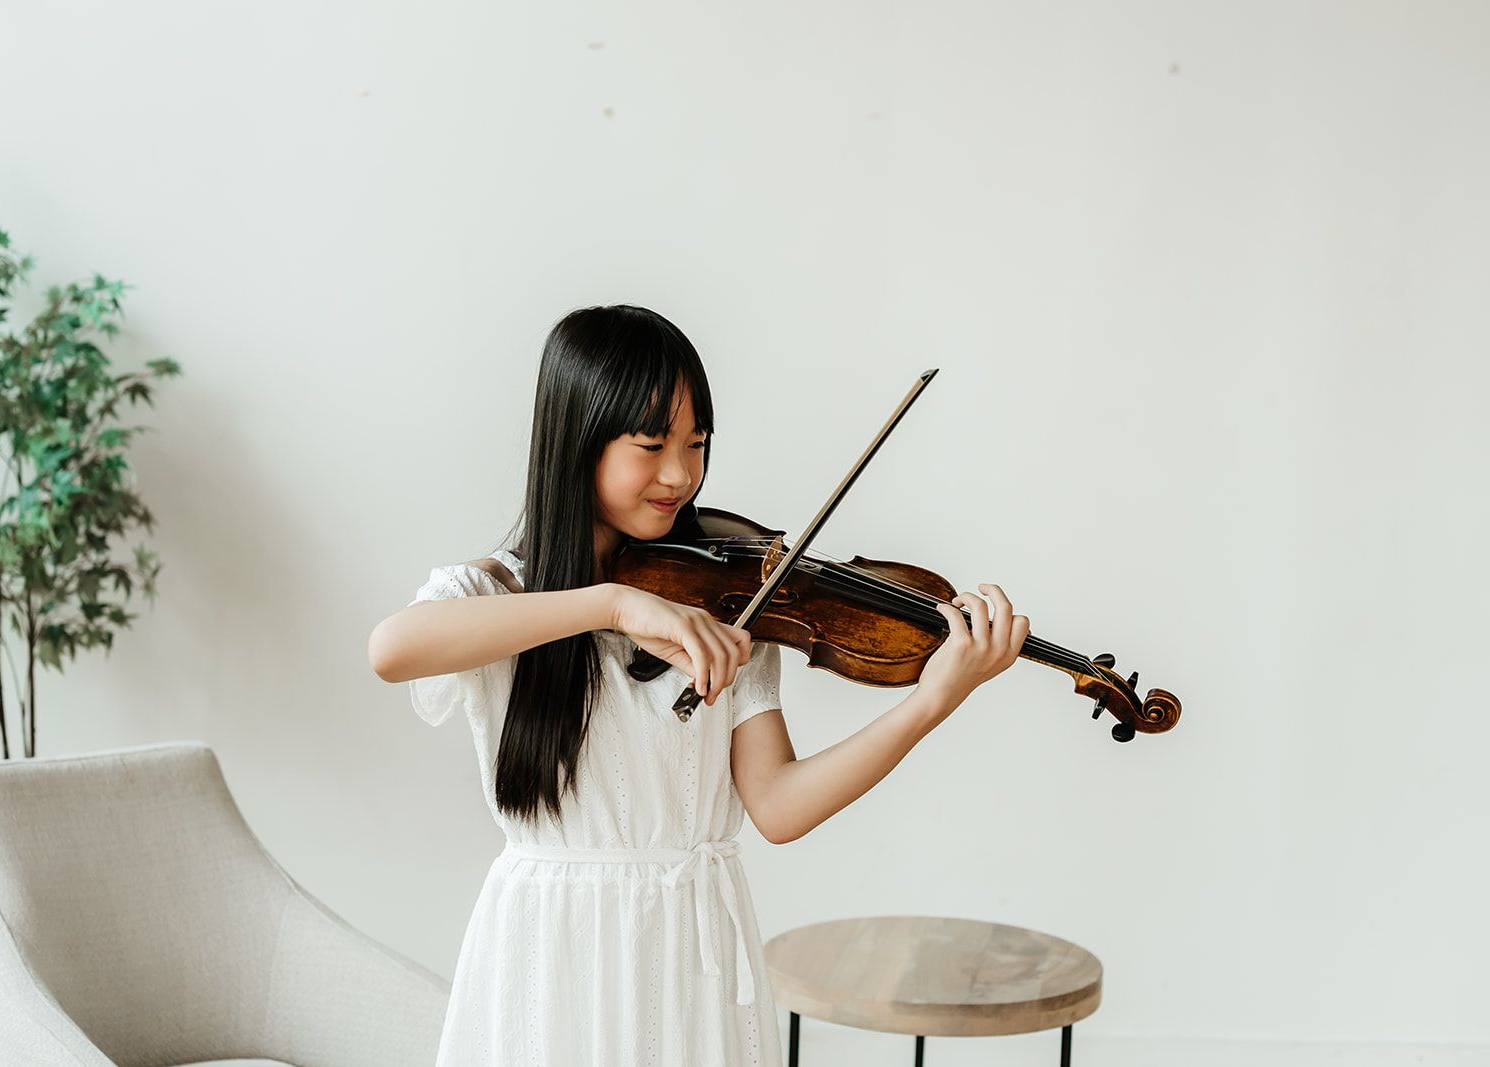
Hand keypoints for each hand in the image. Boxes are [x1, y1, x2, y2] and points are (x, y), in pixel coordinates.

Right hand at [609, 586, 752, 705]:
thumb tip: (706, 681)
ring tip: (705, 694)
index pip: (739, 643)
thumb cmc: (647, 626)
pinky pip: (701, 654)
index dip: (737, 665)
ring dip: (716, 681)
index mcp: (707, 625)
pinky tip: (698, 686)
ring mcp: (696, 622)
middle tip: (712, 695)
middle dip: (727, 679)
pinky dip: (703, 675)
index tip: (722, 682)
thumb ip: (692, 664)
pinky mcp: (683, 626)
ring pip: (721, 655)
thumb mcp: (675, 650)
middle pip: (733, 653)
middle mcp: (706, 621)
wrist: (626, 608)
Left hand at [917, 582, 1028, 712]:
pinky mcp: (961, 645)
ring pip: (980, 605)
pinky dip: (946, 607)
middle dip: (992, 589)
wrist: (941, 696)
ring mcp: (980, 647)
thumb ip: (1000, 644)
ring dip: (966, 596)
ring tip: (957, 602)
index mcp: (1009, 655)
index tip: (994, 604)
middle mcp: (998, 651)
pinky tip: (942, 609)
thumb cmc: (961, 678)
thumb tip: (1003, 617)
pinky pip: (955, 614)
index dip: (1007, 609)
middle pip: (1005, 606)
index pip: (1022, 622)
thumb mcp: (991, 664)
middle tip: (981, 588)